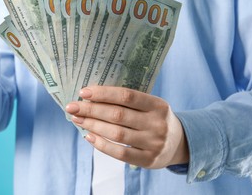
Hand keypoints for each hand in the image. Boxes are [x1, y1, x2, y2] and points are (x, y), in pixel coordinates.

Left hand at [65, 86, 188, 168]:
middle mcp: (157, 124)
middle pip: (118, 115)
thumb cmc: (155, 118)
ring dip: (93, 125)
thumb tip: (91, 98)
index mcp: (158, 105)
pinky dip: (101, 144)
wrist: (179, 143)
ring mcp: (154, 143)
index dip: (103, 93)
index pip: (127, 96)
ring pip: (116, 134)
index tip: (83, 92)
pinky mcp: (148, 160)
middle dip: (91, 110)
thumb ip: (128, 102)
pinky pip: (120, 153)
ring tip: (77, 120)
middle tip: (72, 107)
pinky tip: (89, 136)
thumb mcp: (150, 105)